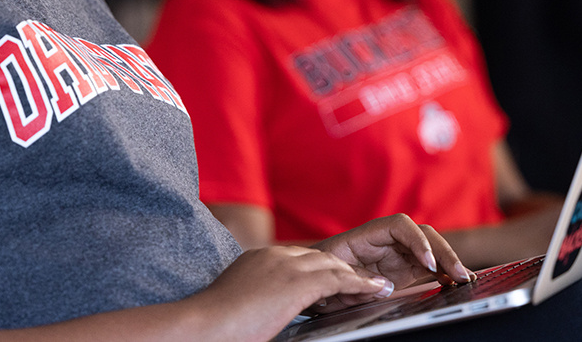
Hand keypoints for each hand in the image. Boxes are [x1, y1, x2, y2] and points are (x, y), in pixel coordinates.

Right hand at [189, 245, 395, 340]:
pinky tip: (374, 290)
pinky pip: (339, 279)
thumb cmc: (215, 325)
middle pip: (321, 257)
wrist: (204, 325)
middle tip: (364, 282)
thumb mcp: (241, 304)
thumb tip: (267, 315)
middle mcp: (275, 255)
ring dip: (357, 276)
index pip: (301, 258)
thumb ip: (260, 300)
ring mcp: (287, 265)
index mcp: (259, 258)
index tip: (335, 283)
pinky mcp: (298, 282)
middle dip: (344, 269)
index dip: (322, 270)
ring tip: (377, 285)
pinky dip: (360, 284)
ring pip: (333, 264)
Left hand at [311, 214, 474, 309]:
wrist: (309, 285)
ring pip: (429, 250)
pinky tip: (455, 282)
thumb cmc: (314, 276)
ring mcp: (396, 256)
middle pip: (421, 235)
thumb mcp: (329, 277)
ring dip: (448, 261)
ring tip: (464, 279)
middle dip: (442, 251)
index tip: (425, 262)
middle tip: (458, 273)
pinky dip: (443, 273)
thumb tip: (384, 284)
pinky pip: (428, 267)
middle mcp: (385, 242)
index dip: (416, 240)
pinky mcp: (403, 271)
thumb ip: (355, 278)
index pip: (399, 225)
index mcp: (365, 236)